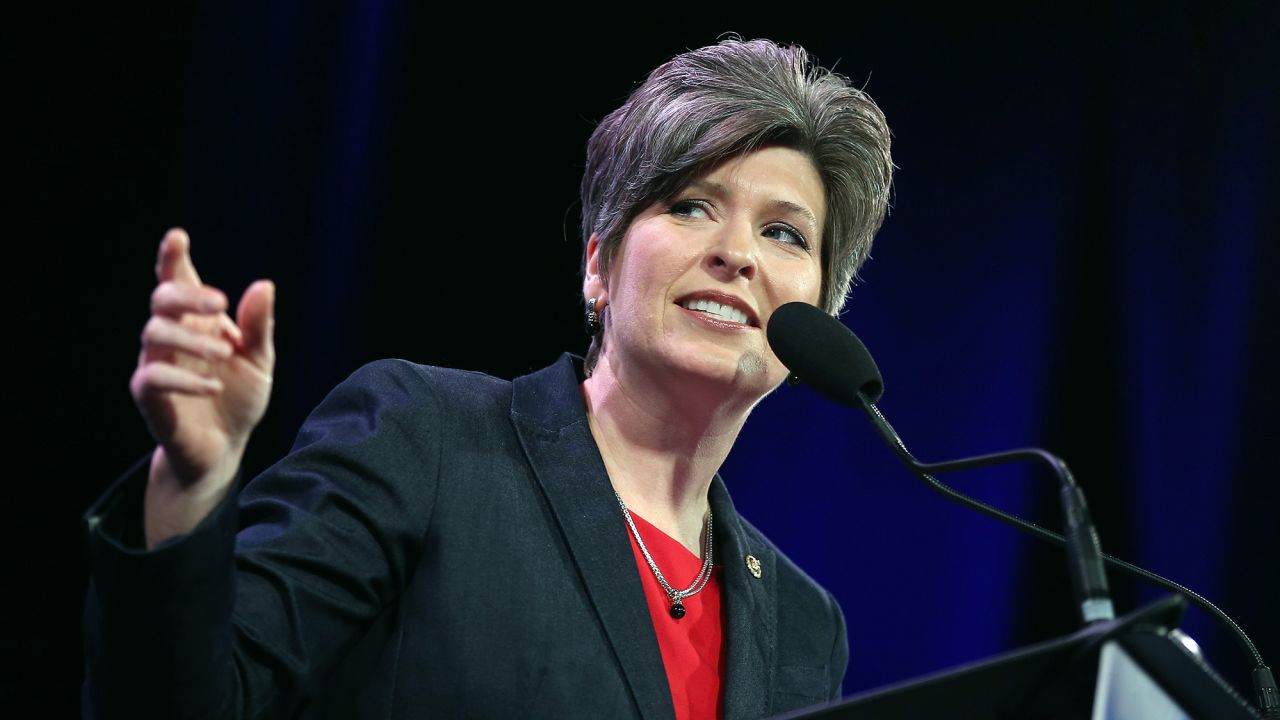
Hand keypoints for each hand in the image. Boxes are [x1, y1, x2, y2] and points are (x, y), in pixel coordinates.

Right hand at [130, 228, 274, 545]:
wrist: (226, 447)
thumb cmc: (239, 397)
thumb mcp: (260, 361)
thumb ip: (259, 326)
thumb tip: (263, 285)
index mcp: (198, 322)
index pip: (179, 282)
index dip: (173, 258)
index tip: (177, 237)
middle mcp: (173, 338)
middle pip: (161, 300)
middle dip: (186, 295)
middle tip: (219, 305)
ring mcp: (158, 364)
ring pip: (153, 333)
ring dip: (191, 340)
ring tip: (225, 354)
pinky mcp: (150, 397)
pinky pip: (151, 377)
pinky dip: (183, 379)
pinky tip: (213, 387)